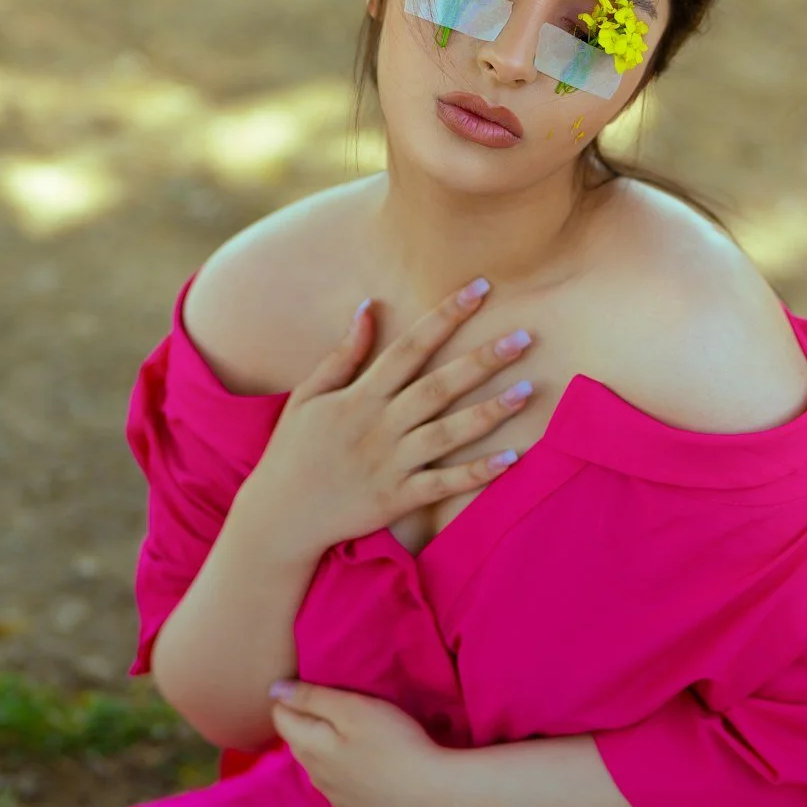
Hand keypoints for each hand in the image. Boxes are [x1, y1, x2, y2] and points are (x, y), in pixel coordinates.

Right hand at [237, 278, 534, 562]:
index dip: (446, 315)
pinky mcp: (398, 498)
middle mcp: (380, 425)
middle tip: (524, 337)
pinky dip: (476, 473)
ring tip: (528, 391)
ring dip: (489, 411)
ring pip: (447, 433)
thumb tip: (368, 307)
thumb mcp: (308, 396)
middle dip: (482, 359)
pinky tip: (511, 458)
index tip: (481, 288)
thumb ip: (343, 354)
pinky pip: (443, 484)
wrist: (278, 518)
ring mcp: (391, 463)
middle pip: (438, 386)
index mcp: (360, 395)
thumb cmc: (292, 451)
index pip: (410, 346)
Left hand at [269, 680, 447, 806]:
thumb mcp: (354, 708)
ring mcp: (335, 799)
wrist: (434, 795)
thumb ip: (313, 698)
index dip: (293, 697)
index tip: (317, 686)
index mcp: (310, 748)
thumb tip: (275, 691)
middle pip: (298, 742)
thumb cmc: (395, 742)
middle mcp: (315, 777)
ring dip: (326, 747)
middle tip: (336, 703)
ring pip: (318, 766)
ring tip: (354, 732)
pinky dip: (344, 771)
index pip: (281, 717)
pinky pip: (338, 786)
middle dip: (308, 721)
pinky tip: (367, 766)